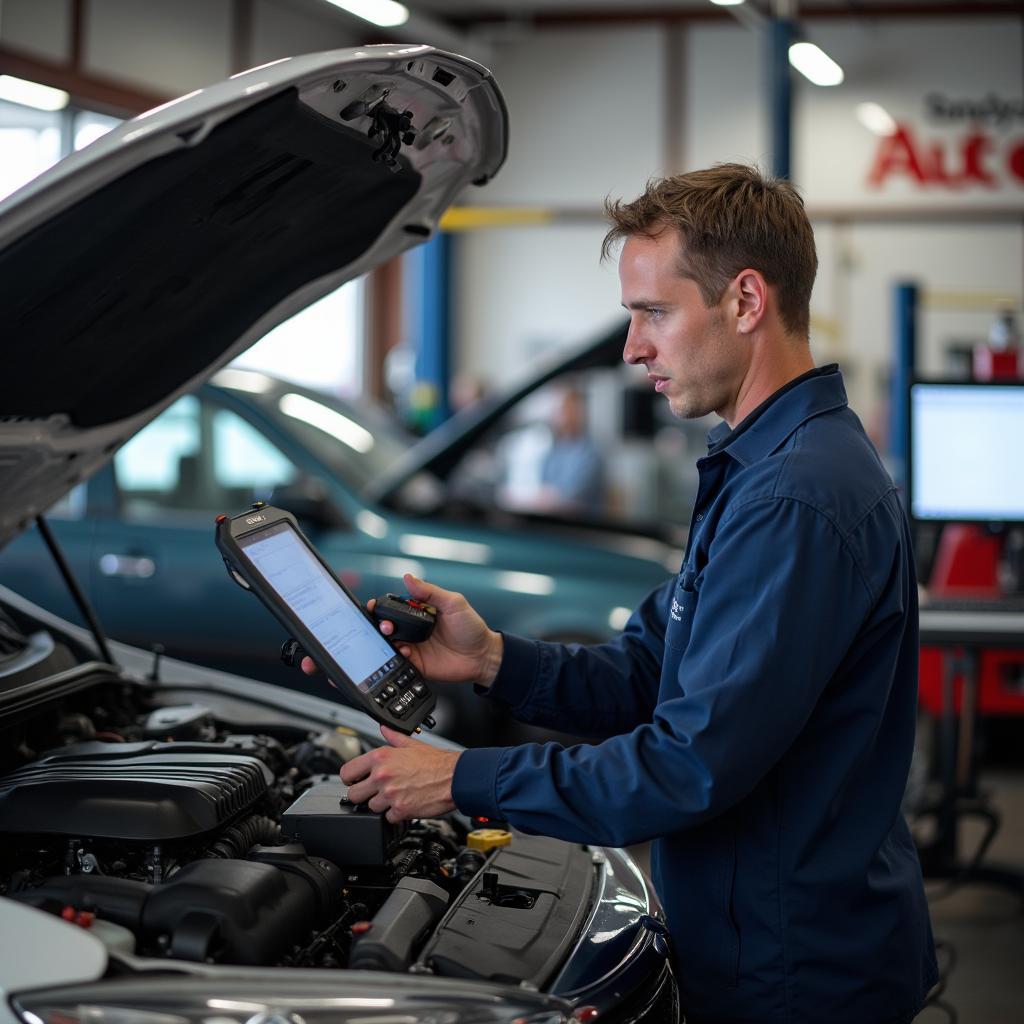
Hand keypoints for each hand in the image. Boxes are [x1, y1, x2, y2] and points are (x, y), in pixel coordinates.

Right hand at [302, 573, 502, 687]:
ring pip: (386, 646)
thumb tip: (408, 577)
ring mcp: (411, 648)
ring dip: (381, 642)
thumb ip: (430, 592)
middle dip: (372, 626)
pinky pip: (397, 663)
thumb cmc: (471, 627)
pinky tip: (403, 653)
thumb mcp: (454, 603)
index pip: (391, 608)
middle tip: (377, 627)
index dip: (378, 608)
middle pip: (383, 628)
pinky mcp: (415, 665)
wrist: (483, 657)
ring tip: (388, 638)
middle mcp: (410, 630)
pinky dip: (395, 658)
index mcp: (417, 613)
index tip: (372, 606)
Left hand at [342, 725, 459, 822]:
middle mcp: (382, 776)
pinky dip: (395, 815)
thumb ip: (393, 737)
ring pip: (370, 808)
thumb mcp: (413, 744)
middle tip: (375, 792)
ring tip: (395, 797)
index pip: (347, 772)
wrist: (455, 777)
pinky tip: (404, 804)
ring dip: (381, 805)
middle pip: (353, 794)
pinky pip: (387, 818)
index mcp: (381, 758)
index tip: (356, 780)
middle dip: (363, 795)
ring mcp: (390, 794)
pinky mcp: (400, 810)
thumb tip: (384, 729)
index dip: (350, 778)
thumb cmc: (437, 762)